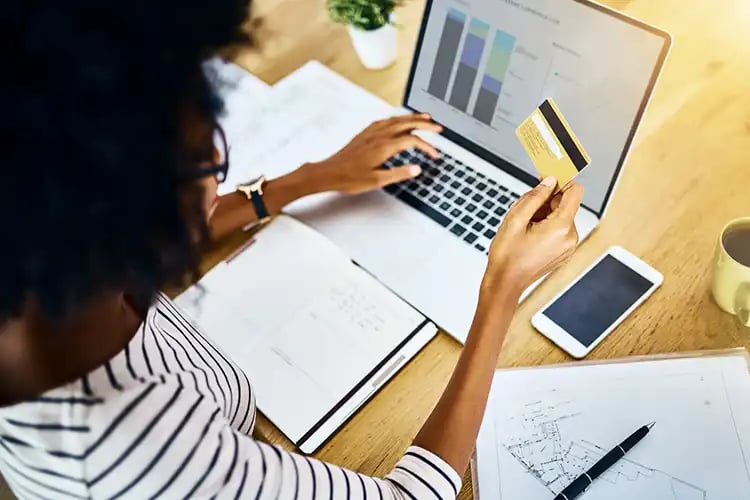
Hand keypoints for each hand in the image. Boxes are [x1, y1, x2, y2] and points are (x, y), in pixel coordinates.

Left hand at [299, 114, 442, 193]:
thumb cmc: (349, 178)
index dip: (427, 146)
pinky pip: (385, 120)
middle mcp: (378, 136)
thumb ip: (399, 173)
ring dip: (412, 117)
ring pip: (396, 119)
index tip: (434, 154)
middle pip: (407, 123)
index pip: (412, 141)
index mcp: (384, 146)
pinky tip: (398, 121)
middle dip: (425, 124)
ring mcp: (371, 132)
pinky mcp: (364, 134)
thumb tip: (417, 169)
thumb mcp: (377, 181)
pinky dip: (397, 118)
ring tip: (424, 118)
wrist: (328, 173)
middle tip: (438, 127)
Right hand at [482, 177, 583, 295]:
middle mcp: (570, 237)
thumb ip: (535, 196)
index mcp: (560, 228)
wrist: (505, 283)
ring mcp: (568, 247)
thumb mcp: (515, 219)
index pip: (574, 192)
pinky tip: (530, 234)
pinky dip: (547, 226)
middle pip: (566, 204)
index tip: (551, 177)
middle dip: (548, 201)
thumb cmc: (507, 256)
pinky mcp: (563, 252)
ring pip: (562, 217)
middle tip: (526, 209)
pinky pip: (560, 230)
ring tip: (525, 226)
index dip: (562, 181)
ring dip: (545, 214)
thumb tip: (549, 182)